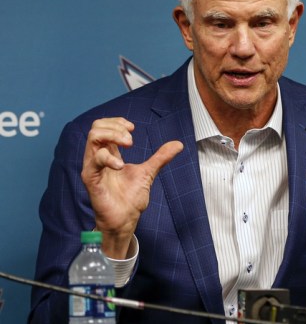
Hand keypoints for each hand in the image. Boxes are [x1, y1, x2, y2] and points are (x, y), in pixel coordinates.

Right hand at [81, 117, 182, 257]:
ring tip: (129, 145)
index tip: (133, 128)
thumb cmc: (130, 198)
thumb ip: (160, 157)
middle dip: (116, 127)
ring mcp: (93, 168)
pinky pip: (94, 161)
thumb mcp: (148, 172)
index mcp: (108, 154)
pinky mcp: (91, 179)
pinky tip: (121, 166)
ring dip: (113, 136)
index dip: (117, 122)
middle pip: (96, 128)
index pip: (103, 126)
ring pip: (92, 138)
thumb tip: (178, 144)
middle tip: (131, 139)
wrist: (125, 219)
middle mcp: (98, 158)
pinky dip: (108, 158)